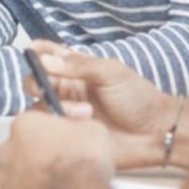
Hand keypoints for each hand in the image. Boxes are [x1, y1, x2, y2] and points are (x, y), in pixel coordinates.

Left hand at [0, 110, 112, 188]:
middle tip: (64, 159)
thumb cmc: (84, 163)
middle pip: (24, 146)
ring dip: (35, 175)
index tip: (71, 131)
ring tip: (60, 183)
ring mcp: (5, 178)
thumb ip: (78, 122)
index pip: (37, 119)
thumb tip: (79, 123)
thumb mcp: (93, 127)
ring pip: (19, 173)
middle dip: (41, 151)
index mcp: (24, 124)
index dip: (58, 126)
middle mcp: (8, 149)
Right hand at [23, 40, 175, 167]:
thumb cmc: (139, 99)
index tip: (32, 51)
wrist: (156, 134)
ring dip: (56, 108)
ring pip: (39, 108)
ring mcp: (67, 115)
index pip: (48, 56)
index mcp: (77, 70)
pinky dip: (56, 128)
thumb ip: (79, 66)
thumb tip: (45, 60)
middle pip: (35, 82)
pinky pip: (49, 132)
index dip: (37, 52)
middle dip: (38, 83)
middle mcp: (68, 91)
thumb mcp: (112, 73)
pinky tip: (79, 128)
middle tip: (50, 90)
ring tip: (86, 114)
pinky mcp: (70, 137)